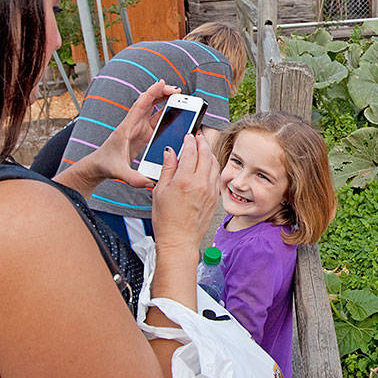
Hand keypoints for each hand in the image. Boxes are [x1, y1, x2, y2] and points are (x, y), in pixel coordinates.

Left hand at [55, 80, 177, 194]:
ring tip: (179, 96)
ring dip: (165, 101)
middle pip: (149, 102)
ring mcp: (138, 128)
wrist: (98, 166)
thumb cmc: (106, 165)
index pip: (140, 106)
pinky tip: (176, 112)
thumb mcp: (119, 172)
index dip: (151, 93)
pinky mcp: (142, 133)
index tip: (162, 83)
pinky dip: (165, 112)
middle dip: (162, 93)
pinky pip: (156, 119)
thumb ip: (132, 178)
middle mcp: (133, 124)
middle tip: (178, 90)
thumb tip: (148, 183)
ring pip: (153, 109)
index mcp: (127, 128)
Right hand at [151, 132, 220, 256]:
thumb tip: (170, 153)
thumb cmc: (167, 221)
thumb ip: (167, 169)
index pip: (190, 152)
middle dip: (202, 142)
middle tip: (199, 136)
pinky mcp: (215, 198)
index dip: (189, 140)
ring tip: (204, 148)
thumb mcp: (159, 192)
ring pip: (214, 164)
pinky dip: (214, 166)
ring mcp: (210, 191)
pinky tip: (209, 165)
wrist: (180, 241)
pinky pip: (217, 176)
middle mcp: (200, 184)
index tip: (188, 136)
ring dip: (209, 153)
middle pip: (205, 154)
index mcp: (184, 180)